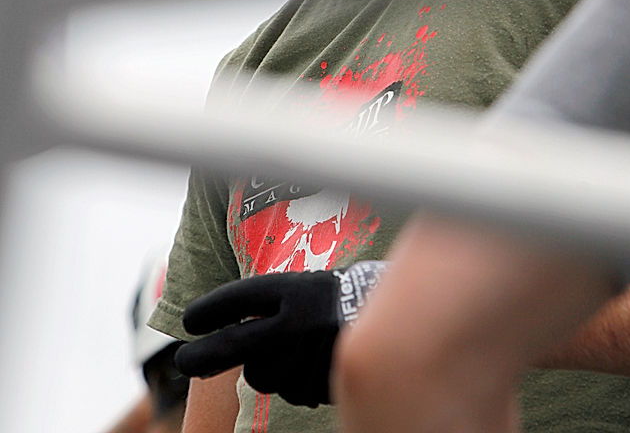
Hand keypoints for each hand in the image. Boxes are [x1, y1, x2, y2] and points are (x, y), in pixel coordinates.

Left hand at [175, 261, 384, 407]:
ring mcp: (311, 354)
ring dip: (268, 370)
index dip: (211, 310)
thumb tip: (225, 331)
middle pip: (239, 346)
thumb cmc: (334, 301)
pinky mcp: (323, 383)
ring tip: (292, 352)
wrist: (394, 320)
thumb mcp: (304, 288)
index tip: (188, 323)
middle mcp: (301, 320)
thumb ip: (271, 305)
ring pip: (264, 377)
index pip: (242, 297)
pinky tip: (311, 365)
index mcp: (295, 288)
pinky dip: (294, 383)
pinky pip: (291, 393)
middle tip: (183, 361)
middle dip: (205, 356)